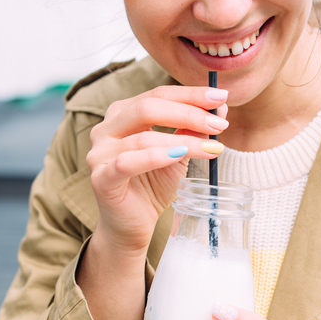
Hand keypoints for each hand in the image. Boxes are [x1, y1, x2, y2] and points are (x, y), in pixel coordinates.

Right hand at [87, 86, 229, 253]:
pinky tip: (179, 156)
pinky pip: (127, 162)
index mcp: (123, 114)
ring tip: (210, 147)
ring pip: (144, 137)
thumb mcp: (178, 153)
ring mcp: (99, 153)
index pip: (158, 95)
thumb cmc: (152, 185)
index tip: (221, 97)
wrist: (133, 224)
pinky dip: (155, 157)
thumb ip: (191, 130)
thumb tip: (220, 108)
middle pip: (148, 107)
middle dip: (188, 113)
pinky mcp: (100, 178)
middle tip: (219, 124)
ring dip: (182, 141)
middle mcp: (106, 128)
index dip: (190, 95)